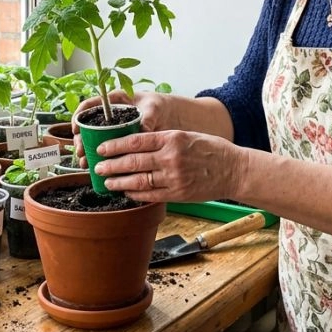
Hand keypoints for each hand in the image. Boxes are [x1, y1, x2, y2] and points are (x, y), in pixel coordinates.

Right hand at [72, 90, 172, 164]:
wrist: (171, 116)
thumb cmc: (160, 106)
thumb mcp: (153, 108)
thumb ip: (147, 118)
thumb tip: (142, 132)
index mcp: (114, 101)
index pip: (90, 105)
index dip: (79, 115)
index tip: (75, 128)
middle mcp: (109, 115)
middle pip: (87, 126)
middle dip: (81, 140)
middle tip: (81, 152)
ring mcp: (112, 129)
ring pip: (93, 139)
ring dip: (87, 152)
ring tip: (85, 164)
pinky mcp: (118, 142)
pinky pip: (105, 149)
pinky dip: (99, 158)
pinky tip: (95, 169)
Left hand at [91, 129, 243, 202]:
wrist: (234, 170)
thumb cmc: (211, 149)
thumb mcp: (186, 135)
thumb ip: (162, 139)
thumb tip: (135, 144)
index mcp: (172, 138)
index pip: (136, 141)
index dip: (115, 146)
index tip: (102, 148)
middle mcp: (171, 158)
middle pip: (133, 162)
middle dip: (111, 165)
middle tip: (97, 167)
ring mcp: (174, 178)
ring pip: (139, 181)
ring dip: (119, 182)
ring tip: (107, 182)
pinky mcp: (178, 194)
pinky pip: (151, 195)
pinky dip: (136, 194)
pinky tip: (126, 192)